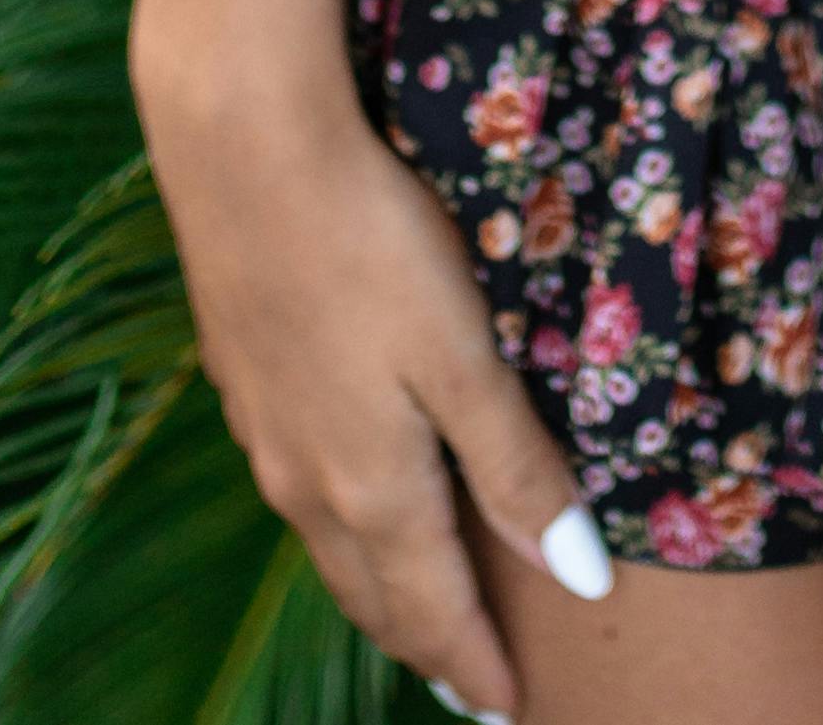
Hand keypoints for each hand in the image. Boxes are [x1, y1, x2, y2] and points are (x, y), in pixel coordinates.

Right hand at [143, 63, 614, 717]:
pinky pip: (299, 492)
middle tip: (467, 682)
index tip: (510, 710)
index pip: (435, 611)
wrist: (244, 153)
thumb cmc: (373, 245)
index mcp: (374, 488)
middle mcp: (309, 483)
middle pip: (375, 595)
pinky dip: (340, 529)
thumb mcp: (465, 356)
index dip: (475, 665)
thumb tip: (578, 577)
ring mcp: (265, 436)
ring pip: (330, 547)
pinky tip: (350, 502)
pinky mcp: (243, 382)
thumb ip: (517, 467)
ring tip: (416, 614)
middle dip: (425, 645)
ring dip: (379, 592)